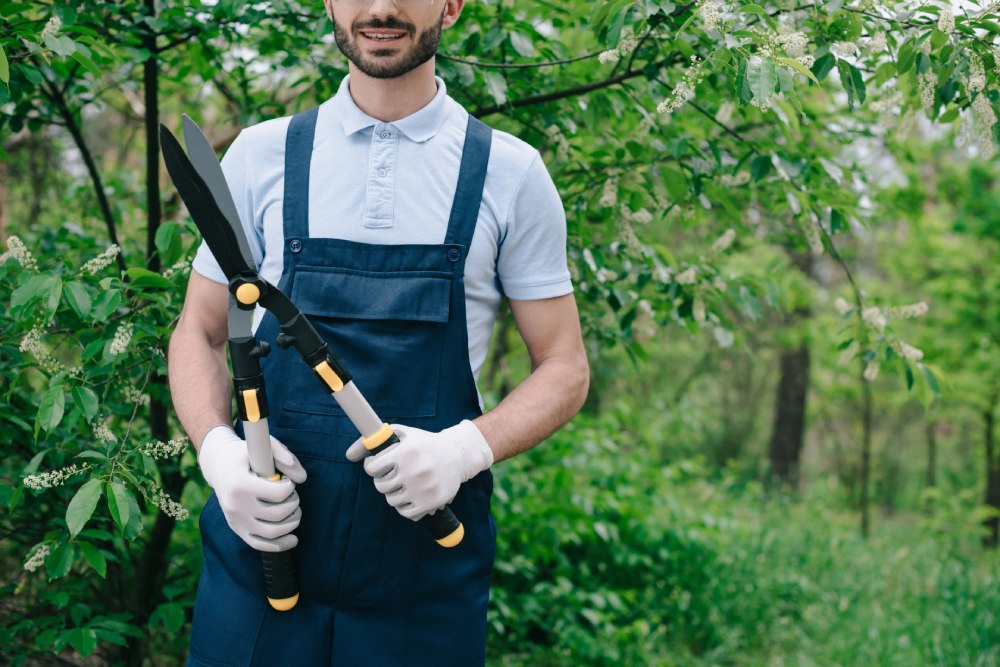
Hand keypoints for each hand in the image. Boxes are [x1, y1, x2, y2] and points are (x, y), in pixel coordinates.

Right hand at [198, 425, 306, 552]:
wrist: (218, 465)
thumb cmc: (244, 454)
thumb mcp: (261, 446)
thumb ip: (283, 455)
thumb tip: (301, 478)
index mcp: (240, 484)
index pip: (278, 494)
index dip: (290, 486)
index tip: (286, 480)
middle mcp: (235, 505)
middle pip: (278, 514)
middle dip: (294, 504)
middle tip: (292, 494)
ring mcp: (235, 520)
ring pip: (272, 533)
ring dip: (292, 523)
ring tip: (294, 511)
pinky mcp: (236, 528)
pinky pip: (259, 544)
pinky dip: (279, 545)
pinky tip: (293, 539)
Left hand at [346, 420, 492, 520]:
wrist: (457, 455)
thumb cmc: (424, 443)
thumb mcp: (401, 434)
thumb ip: (372, 441)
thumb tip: (348, 455)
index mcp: (406, 452)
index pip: (372, 468)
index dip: (373, 466)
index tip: (379, 464)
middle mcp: (414, 471)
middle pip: (380, 485)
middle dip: (383, 479)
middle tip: (392, 474)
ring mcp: (423, 488)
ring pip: (391, 500)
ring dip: (393, 492)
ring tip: (403, 483)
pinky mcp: (431, 502)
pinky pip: (404, 512)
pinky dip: (404, 505)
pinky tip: (410, 494)